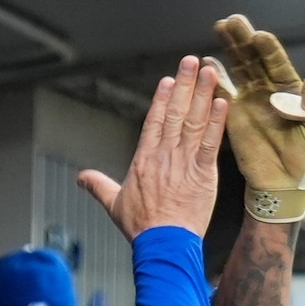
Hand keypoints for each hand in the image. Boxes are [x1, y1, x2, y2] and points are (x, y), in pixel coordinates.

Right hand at [80, 56, 228, 239]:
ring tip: (211, 72)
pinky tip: (223, 103)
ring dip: (203, 94)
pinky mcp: (203, 173)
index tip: (169, 80)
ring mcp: (185, 162)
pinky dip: (218, 122)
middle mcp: (164, 155)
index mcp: (144, 159)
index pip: (154, 120)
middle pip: (176, 113)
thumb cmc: (141, 227)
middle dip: (185, 85)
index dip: (163, 98)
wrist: (163, 244)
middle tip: (192, 61)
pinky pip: (212, 143)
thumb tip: (80, 178)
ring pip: (195, 121)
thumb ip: (98, 186)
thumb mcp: (113, 204)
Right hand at [205, 14, 304, 221]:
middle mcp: (269, 90)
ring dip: (230, 49)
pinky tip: (208, 62)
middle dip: (244, 39)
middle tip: (233, 22)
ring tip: (221, 29)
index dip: (269, 49)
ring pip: (238, 68)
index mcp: (291, 91)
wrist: (283, 182)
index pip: (278, 63)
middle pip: (255, 58)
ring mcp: (250, 100)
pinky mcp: (234, 115)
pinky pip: (222, 93)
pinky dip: (215, 78)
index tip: (260, 37)